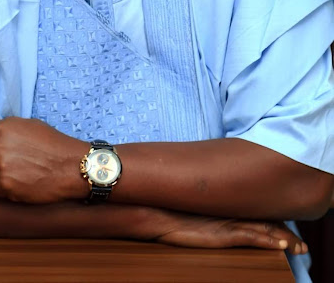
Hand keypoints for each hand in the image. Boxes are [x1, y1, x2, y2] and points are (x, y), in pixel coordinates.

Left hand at [0, 117, 87, 203]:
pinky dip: (5, 189)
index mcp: (3, 127)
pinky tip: (22, 184)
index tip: (4, 147)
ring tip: (22, 173)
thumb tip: (1, 134)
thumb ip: (12, 129)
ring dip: (2, 174)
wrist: (71, 167)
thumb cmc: (55, 144)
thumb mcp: (33, 125)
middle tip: (18, 161)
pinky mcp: (3, 186)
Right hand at [145, 209, 307, 254]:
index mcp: (224, 209)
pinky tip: (281, 246)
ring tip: (300, 248)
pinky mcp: (222, 233)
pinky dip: (268, 240)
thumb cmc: (169, 213)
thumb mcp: (190, 213)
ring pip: (264, 230)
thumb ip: (203, 213)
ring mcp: (227, 223)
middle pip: (265, 222)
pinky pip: (251, 237)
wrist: (156, 213)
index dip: (274, 224)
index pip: (255, 215)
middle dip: (285, 234)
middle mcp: (229, 214)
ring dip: (284, 239)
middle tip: (302, 245)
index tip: (288, 233)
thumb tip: (207, 217)